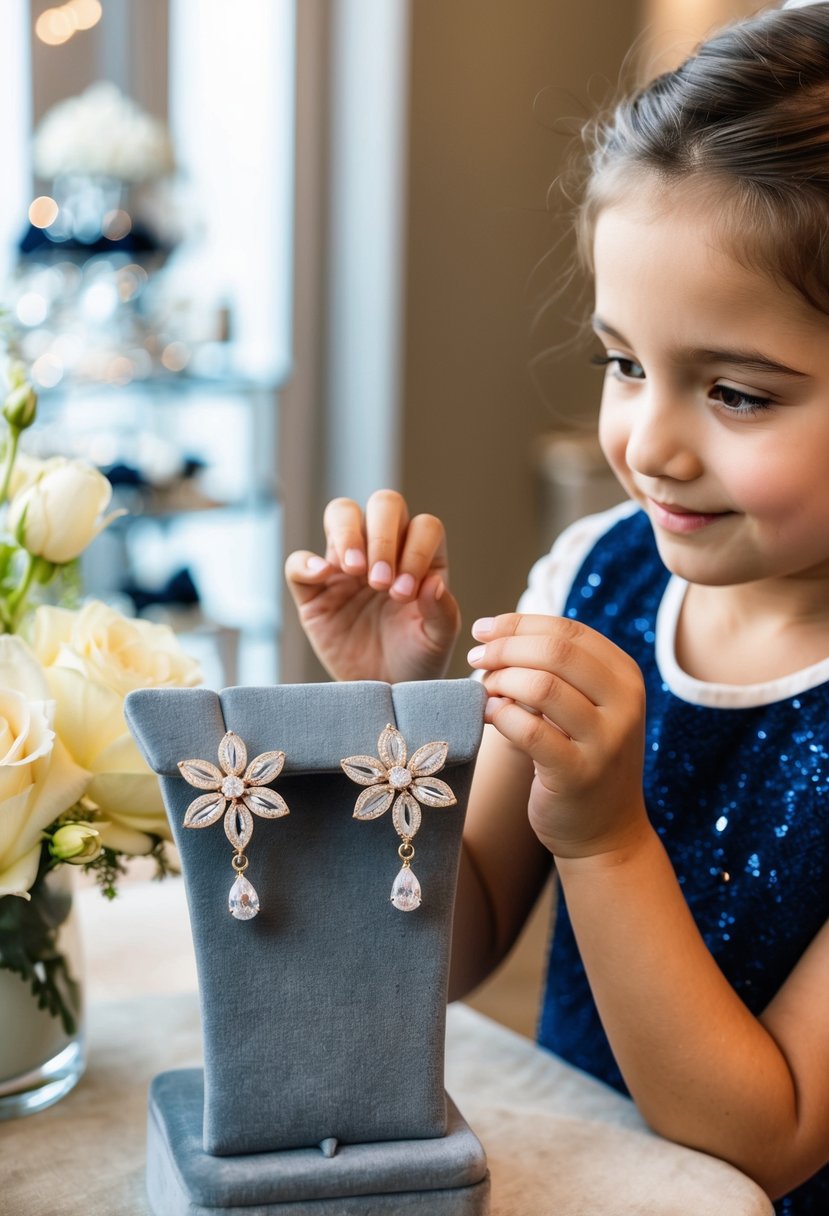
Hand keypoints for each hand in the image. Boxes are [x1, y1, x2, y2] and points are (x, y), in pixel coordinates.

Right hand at [284, 490, 460, 682]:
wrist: (384, 691)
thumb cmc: (417, 660)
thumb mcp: (438, 641)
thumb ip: (442, 611)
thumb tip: (433, 582)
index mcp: (420, 557)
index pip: (422, 527)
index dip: (415, 550)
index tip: (406, 592)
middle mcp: (384, 551)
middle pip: (383, 505)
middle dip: (382, 535)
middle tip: (379, 582)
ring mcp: (347, 566)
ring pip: (341, 513)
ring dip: (348, 533)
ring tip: (354, 570)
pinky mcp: (314, 590)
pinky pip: (299, 562)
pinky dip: (306, 563)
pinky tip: (323, 576)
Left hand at [466, 613, 647, 858]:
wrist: (606, 832)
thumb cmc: (582, 757)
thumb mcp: (586, 705)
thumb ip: (557, 668)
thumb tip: (497, 631)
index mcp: (626, 676)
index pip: (569, 630)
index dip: (519, 623)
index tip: (485, 629)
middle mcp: (625, 703)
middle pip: (555, 651)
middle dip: (506, 648)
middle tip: (477, 659)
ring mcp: (606, 740)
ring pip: (542, 686)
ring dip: (500, 681)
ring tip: (484, 691)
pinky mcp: (578, 774)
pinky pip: (529, 731)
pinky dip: (500, 715)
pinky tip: (487, 715)